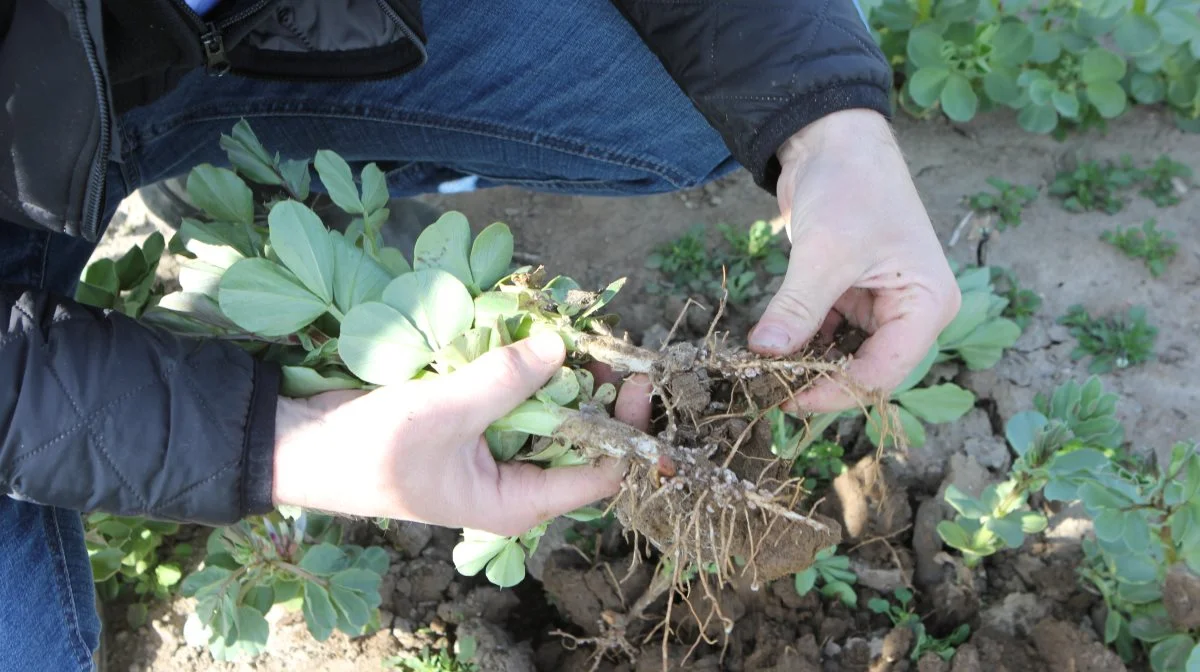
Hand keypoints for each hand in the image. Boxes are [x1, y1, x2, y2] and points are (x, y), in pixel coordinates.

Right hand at [271, 332, 652, 535]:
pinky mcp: (476, 421)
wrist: (304, 445)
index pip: (600, 476)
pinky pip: (517, 394)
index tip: (634, 378)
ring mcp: (495, 450)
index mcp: (517, 503)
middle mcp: (515, 481)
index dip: (625, 430)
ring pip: (551, 411)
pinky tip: (534, 331)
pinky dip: (526, 365)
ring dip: (562, 372)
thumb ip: (505, 380)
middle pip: (581, 438)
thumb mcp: (444, 413)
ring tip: (576, 329)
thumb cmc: (372, 450)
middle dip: (597, 391)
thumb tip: (560, 348)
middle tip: (607, 341)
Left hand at [749, 109, 960, 411]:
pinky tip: (769, 350)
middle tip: (767, 391)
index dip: (835, 392)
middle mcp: (912, 311)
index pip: (883, 372)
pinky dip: (801, 342)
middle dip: (818, 381)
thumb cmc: (850, 185)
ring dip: (806, 364)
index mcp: (929, 305)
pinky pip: (828, 335)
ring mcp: (882, 305)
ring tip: (763, 375)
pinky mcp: (852, 296)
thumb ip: (798, 308)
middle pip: (865, 369)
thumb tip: (764, 354)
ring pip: (843, 355)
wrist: (833, 138)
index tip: (786, 397)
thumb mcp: (825, 251)